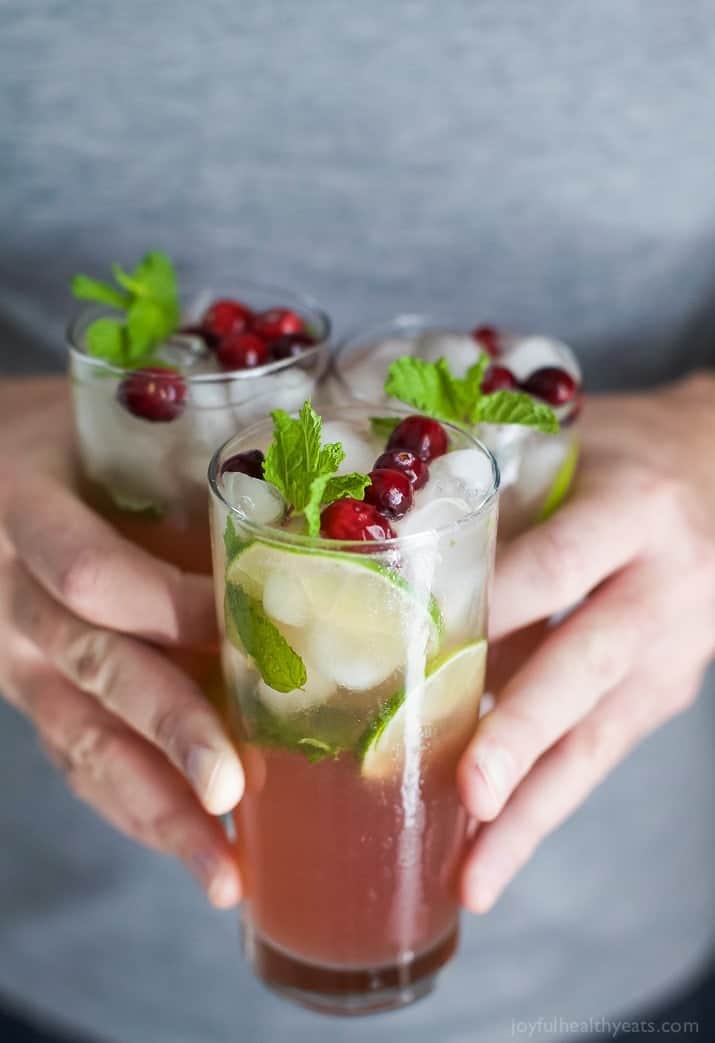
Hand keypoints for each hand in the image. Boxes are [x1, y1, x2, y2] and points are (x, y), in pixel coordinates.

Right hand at [0, 378, 243, 906]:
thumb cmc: (64, 439)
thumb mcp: (111, 433)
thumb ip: (187, 477)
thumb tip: (322, 525)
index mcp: (29, 512)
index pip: (90, 572)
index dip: (167, 606)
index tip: (250, 631)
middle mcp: (14, 595)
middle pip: (92, 668)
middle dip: (167, 731)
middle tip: (229, 792)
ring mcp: (17, 656)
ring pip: (80, 738)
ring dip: (153, 808)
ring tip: (220, 873)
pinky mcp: (33, 695)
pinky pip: (77, 759)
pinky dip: (135, 808)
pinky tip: (192, 848)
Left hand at [458, 371, 714, 911]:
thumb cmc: (620, 461)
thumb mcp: (567, 456)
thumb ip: (497, 511)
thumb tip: (380, 577)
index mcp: (631, 511)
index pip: (554, 564)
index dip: (492, 610)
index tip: (418, 656)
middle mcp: (660, 586)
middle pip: (586, 664)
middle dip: (523, 732)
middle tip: (468, 791)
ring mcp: (671, 649)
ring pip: (598, 737)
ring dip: (532, 810)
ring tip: (474, 877)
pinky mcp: (663, 692)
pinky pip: (600, 754)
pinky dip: (544, 805)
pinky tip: (493, 850)